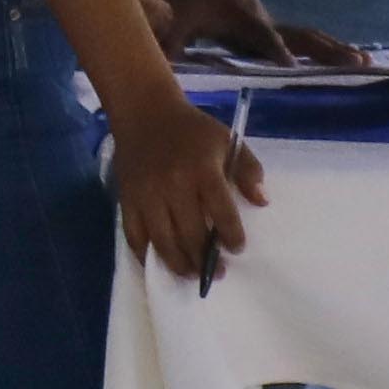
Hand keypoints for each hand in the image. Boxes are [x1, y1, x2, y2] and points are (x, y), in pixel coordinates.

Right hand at [111, 89, 267, 286]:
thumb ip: (249, 170)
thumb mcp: (228, 140)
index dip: (232, 236)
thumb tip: (262, 202)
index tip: (236, 248)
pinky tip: (161, 264)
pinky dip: (147, 256)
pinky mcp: (126, 200)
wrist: (146, 114)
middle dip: (205, 258)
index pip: (221, 213)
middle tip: (217, 270)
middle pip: (191, 234)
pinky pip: (135, 237)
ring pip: (163, 242)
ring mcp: (147, 195)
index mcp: (203, 170)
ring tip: (192, 274)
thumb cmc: (192, 130)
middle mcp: (174, 186)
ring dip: (180, 265)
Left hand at [147, 0, 365, 69]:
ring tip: (365, 62)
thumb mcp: (176, 16)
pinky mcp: (270, 29)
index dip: (275, 49)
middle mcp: (261, 19)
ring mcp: (269, 24)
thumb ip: (168, 38)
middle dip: (325, 49)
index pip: (262, 36)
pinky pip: (301, 40)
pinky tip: (346, 61)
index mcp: (240, 16)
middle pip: (298, 35)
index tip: (289, 64)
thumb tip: (157, 61)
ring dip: (335, 50)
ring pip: (307, 37)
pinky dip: (325, 50)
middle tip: (354, 62)